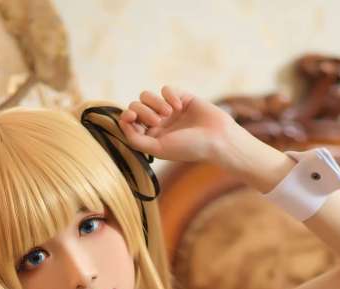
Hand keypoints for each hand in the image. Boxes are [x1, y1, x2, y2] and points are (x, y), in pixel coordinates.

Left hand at [117, 85, 237, 164]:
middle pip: (136, 106)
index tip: (130, 116)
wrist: (217, 138)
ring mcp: (169, 110)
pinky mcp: (182, 97)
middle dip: (143, 111)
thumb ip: (136, 139)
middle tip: (157, 120)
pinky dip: (171, 95)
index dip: (127, 116)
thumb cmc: (188, 147)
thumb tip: (122, 122)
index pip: (130, 122)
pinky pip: (166, 88)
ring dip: (155, 102)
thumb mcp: (157, 148)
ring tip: (168, 113)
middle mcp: (159, 124)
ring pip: (148, 96)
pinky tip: (180, 106)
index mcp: (151, 138)